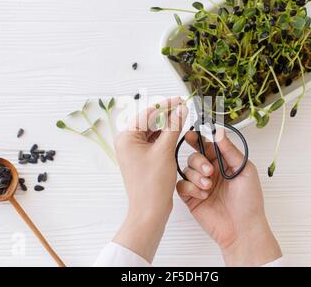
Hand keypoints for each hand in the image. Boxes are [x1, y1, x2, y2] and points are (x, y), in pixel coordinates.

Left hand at [113, 97, 187, 262]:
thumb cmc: (153, 184)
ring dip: (167, 125)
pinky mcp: (141, 158)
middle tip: (184, 106)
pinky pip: (153, 142)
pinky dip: (165, 136)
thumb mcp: (165, 150)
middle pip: (149, 121)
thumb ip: (174, 126)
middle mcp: (127, 142)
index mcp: (126, 138)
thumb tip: (181, 108)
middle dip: (167, 114)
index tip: (181, 100)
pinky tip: (177, 131)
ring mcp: (133, 151)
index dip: (165, 105)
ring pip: (152, 131)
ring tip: (182, 117)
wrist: (150, 210)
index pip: (147, 114)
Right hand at [176, 129, 281, 265]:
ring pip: (186, 169)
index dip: (198, 139)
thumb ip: (230, 150)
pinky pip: (181, 185)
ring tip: (208, 186)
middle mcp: (211, 172)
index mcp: (224, 163)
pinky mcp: (191, 198)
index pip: (207, 146)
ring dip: (196, 175)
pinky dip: (190, 187)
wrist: (243, 229)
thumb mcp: (245, 170)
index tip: (191, 135)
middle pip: (194, 156)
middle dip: (199, 161)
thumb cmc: (249, 202)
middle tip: (209, 171)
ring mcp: (200, 185)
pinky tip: (202, 195)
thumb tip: (218, 132)